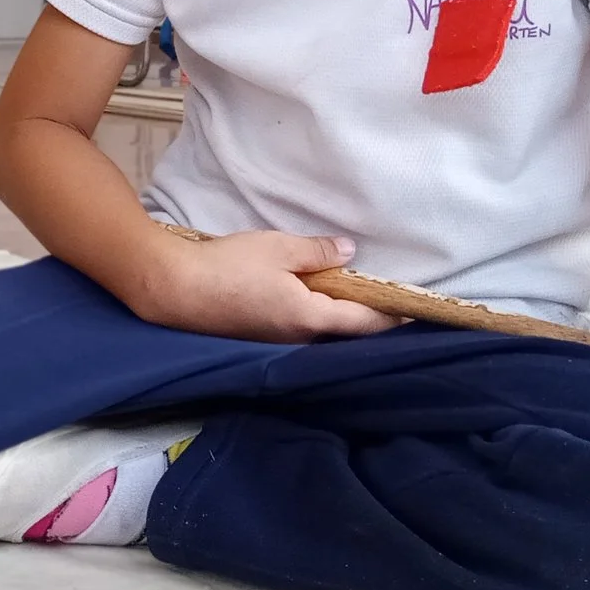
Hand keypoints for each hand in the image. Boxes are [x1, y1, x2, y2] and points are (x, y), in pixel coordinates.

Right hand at [143, 229, 399, 342]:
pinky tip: (313, 298)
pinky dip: (315, 316)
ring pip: (321, 332)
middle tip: (388, 299)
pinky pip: (299, 330)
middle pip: (345, 333)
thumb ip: (317, 252)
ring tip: (354, 296)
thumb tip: (349, 253)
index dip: (391, 316)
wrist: (174, 289)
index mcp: (310, 317)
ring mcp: (277, 342)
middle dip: (368, 318)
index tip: (415, 311)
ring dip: (339, 317)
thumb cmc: (228, 266)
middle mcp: (298, 338)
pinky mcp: (258, 338)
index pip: (364, 322)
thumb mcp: (278, 248)